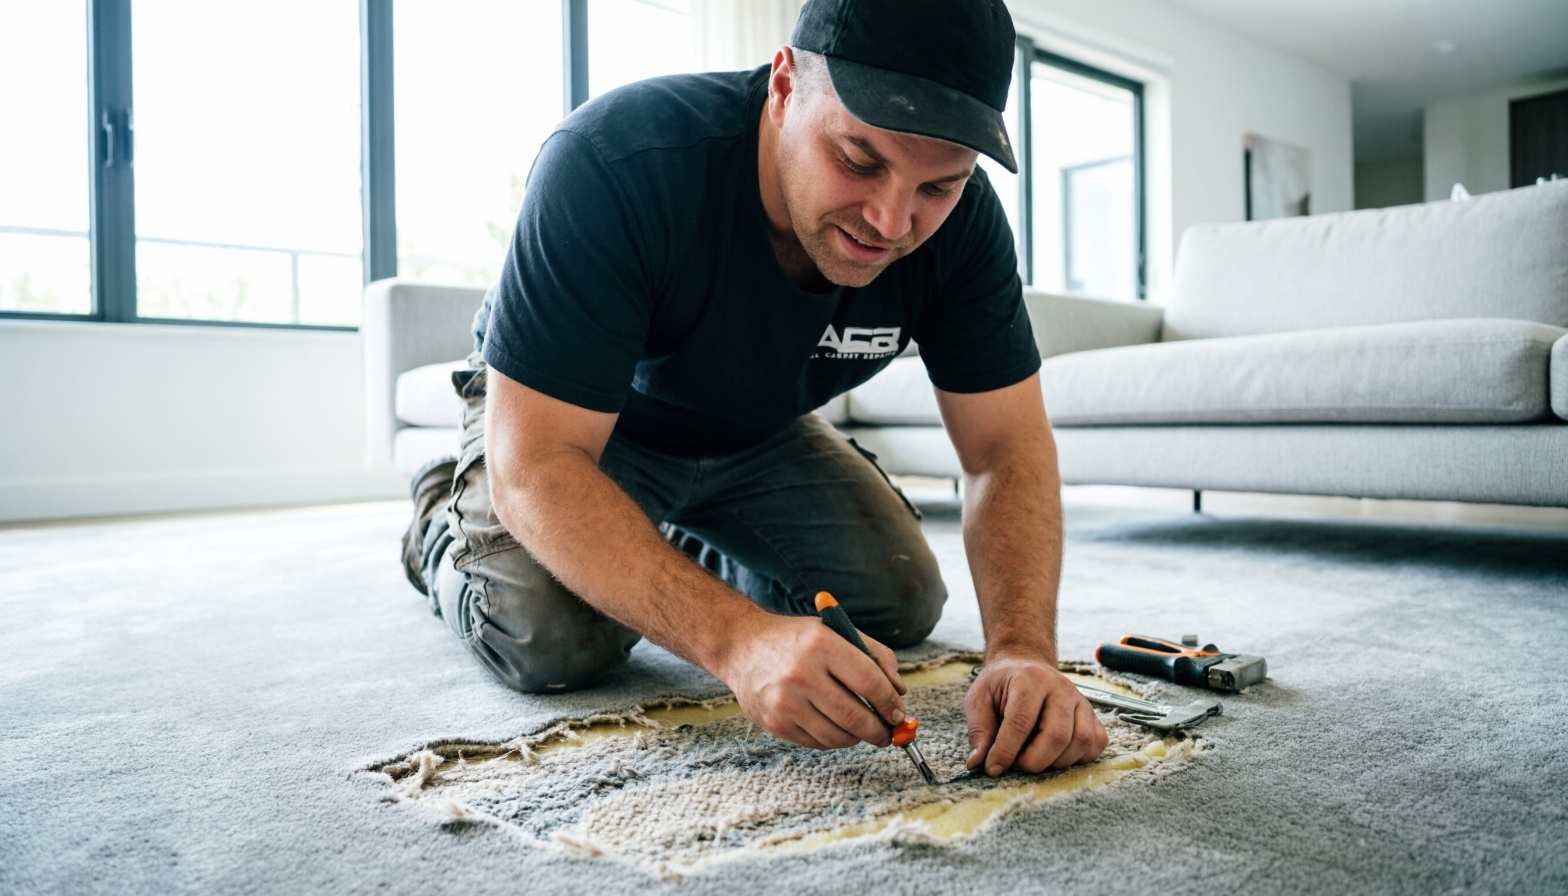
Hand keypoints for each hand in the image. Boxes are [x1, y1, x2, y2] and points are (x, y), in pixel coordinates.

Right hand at [718, 614, 907, 749]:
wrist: (742, 646)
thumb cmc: (797, 639)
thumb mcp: (836, 631)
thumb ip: (875, 654)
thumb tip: (899, 691)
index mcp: (822, 644)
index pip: (870, 682)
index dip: (891, 702)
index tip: (898, 712)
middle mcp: (801, 674)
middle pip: (856, 716)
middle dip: (880, 730)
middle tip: (888, 732)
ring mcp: (785, 701)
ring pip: (838, 736)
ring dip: (858, 737)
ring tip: (862, 729)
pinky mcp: (774, 723)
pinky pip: (817, 743)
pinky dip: (833, 739)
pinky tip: (835, 727)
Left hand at [964, 654, 1107, 775]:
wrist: (1026, 665)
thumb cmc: (1001, 685)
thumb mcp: (979, 699)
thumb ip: (979, 731)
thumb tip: (977, 763)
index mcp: (1029, 679)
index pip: (1022, 721)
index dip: (1007, 751)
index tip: (994, 769)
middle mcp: (1061, 688)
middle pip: (1057, 735)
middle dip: (1034, 761)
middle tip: (1016, 765)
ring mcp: (1081, 701)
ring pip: (1081, 741)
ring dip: (1056, 762)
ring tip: (1035, 759)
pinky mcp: (1093, 715)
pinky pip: (1097, 743)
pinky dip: (1079, 758)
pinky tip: (1057, 756)